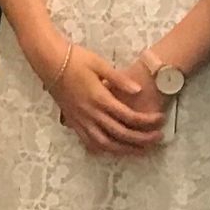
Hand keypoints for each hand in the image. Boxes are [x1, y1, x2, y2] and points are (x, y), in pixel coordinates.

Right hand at [45, 44, 162, 156]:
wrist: (49, 62)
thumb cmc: (75, 59)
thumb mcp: (99, 64)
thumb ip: (119, 79)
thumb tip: (138, 91)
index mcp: (99, 98)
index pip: (129, 116)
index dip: (147, 121)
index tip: (161, 119)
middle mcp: (90, 113)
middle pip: (121, 134)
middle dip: (142, 139)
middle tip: (158, 138)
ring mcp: (81, 120)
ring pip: (106, 143)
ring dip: (125, 149)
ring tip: (141, 150)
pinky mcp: (73, 122)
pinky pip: (90, 142)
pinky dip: (104, 149)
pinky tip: (114, 149)